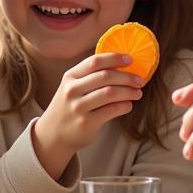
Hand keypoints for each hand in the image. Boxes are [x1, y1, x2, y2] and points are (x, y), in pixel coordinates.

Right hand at [32, 52, 144, 179]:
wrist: (53, 134)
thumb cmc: (69, 106)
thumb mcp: (72, 87)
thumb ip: (90, 76)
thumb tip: (121, 67)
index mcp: (70, 76)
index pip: (95, 61)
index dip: (114, 58)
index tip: (130, 59)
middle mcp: (72, 90)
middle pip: (105, 76)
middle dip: (127, 77)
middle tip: (140, 80)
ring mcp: (78, 107)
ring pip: (110, 93)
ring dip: (128, 92)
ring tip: (138, 93)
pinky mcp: (86, 123)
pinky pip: (111, 110)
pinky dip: (124, 106)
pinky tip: (128, 105)